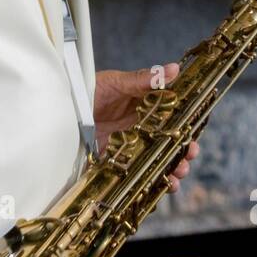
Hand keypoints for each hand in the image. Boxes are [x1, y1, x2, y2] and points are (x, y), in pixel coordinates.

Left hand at [93, 63, 199, 191]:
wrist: (60, 109)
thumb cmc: (86, 90)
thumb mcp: (115, 83)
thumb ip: (143, 79)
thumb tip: (173, 69)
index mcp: (144, 106)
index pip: (173, 117)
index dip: (186, 126)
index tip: (195, 133)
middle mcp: (140, 127)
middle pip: (169, 142)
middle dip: (183, 152)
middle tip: (190, 156)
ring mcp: (130, 145)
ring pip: (157, 160)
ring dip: (171, 169)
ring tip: (176, 176)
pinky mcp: (117, 161)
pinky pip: (137, 174)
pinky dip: (151, 182)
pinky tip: (160, 187)